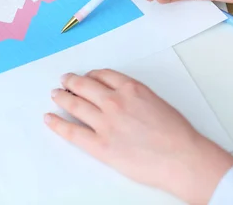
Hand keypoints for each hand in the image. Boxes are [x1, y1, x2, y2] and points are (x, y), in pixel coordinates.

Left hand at [45, 69, 232, 204]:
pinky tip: (50, 118)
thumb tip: (121, 98)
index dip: (91, 75)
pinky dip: (58, 124)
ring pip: (75, 104)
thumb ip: (135, 97)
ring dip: (62, 98)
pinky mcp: (100, 145)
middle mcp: (114, 101)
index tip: (87, 76)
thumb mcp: (157, 102)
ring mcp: (105, 123)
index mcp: (130, 88)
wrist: (182, 158)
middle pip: (85, 86)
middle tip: (65, 80)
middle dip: (72, 81)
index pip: (103, 75)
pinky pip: (72, 132)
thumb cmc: (177, 134)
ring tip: (54, 94)